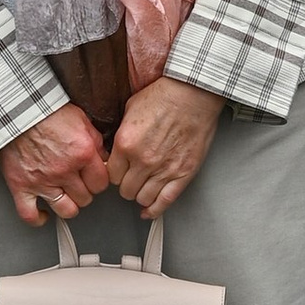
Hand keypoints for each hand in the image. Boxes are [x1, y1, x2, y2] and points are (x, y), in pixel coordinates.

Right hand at [0, 100, 113, 228]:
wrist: (16, 108)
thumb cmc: (47, 111)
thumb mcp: (82, 121)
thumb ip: (96, 142)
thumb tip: (106, 159)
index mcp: (83, 154)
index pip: (101, 184)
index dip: (99, 181)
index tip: (94, 179)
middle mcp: (64, 171)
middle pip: (85, 197)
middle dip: (85, 191)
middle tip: (79, 184)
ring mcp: (42, 181)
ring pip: (66, 210)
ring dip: (69, 205)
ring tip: (67, 197)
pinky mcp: (21, 185)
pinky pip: (29, 214)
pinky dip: (37, 218)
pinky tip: (44, 215)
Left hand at [106, 76, 223, 221]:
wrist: (194, 93)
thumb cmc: (165, 95)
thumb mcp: (130, 109)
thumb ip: (120, 134)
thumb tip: (113, 149)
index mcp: (125, 144)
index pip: (111, 175)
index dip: (114, 173)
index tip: (119, 170)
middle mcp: (142, 161)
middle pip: (125, 190)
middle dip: (127, 184)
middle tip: (132, 177)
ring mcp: (164, 170)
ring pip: (142, 198)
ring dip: (141, 195)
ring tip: (143, 187)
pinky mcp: (183, 174)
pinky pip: (165, 201)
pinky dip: (155, 210)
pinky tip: (150, 211)